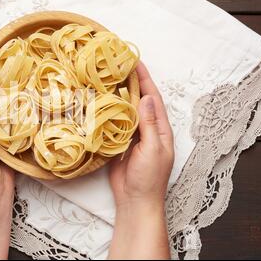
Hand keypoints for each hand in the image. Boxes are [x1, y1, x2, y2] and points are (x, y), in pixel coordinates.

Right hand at [108, 62, 173, 259]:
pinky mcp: (119, 142)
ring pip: (125, 109)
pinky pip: (114, 123)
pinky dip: (108, 111)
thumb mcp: (152, 149)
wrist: (135, 200)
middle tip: (117, 64)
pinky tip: (100, 102)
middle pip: (139, 99)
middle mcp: (147, 128)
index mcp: (160, 128)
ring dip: (118, 94)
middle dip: (130, 82)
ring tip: (106, 77)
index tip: (134, 60)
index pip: (153, 97)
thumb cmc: (148, 178)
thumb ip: (149, 124)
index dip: (144, 78)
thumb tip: (147, 97)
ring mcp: (132, 135)